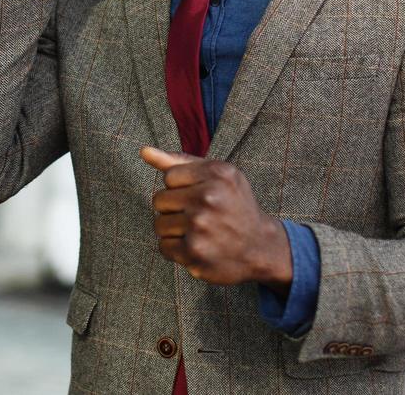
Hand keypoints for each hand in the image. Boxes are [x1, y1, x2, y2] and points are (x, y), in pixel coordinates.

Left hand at [140, 146, 292, 293]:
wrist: (261, 247)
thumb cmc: (233, 205)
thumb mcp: (217, 175)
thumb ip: (179, 162)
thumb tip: (143, 151)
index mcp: (216, 173)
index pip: (169, 177)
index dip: (181, 189)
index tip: (200, 197)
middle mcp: (209, 197)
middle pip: (159, 200)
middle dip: (174, 209)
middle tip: (199, 216)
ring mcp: (201, 226)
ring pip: (159, 225)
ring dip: (174, 231)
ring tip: (199, 232)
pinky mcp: (194, 253)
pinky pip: (163, 247)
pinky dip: (176, 250)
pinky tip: (197, 247)